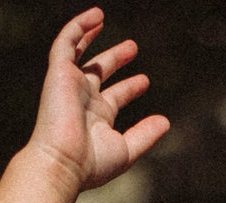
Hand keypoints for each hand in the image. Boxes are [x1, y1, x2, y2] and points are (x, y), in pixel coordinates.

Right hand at [30, 9, 168, 196]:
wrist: (62, 162)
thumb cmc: (92, 163)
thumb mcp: (127, 150)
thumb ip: (145, 135)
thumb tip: (165, 122)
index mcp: (97, 119)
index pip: (114, 98)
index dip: (129, 88)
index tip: (145, 80)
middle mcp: (82, 100)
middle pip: (98, 73)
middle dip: (115, 59)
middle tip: (133, 48)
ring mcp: (69, 85)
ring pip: (78, 54)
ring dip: (90, 36)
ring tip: (103, 19)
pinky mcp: (59, 72)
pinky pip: (66, 42)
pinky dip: (79, 26)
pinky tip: (97, 16)